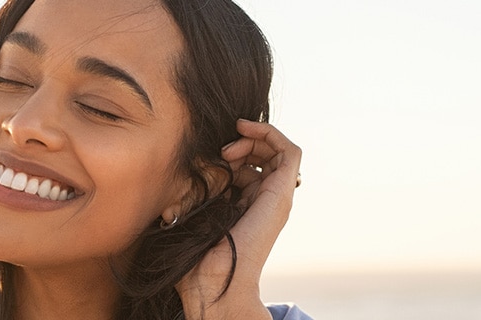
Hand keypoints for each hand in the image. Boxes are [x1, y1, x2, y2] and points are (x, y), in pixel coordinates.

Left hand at [177, 119, 301, 319]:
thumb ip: (197, 191)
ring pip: (278, 150)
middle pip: (265, 154)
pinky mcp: (282, 193)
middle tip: (221, 150)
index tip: (211, 155)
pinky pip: (291, 151)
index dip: (232, 151)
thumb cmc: (197, 256)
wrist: (213, 281)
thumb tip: (189, 168)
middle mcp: (266, 199)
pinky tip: (245, 131)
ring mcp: (277, 196)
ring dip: (254, 137)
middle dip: (243, 142)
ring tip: (229, 147)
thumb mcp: (193, 212)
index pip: (250, 166)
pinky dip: (270, 133)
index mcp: (248, 205)